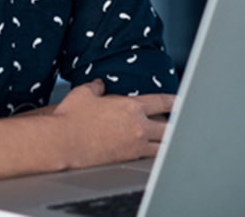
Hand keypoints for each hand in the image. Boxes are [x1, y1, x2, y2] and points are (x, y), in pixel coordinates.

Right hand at [50, 79, 172, 167]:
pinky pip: (150, 157)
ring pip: (163, 146)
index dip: (174, 101)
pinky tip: (155, 155)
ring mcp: (135, 145)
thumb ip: (95, 87)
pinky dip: (155, 155)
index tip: (181, 102)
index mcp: (130, 106)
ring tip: (172, 142)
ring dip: (168, 143)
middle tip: (181, 125)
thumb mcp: (83, 94)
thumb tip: (99, 84)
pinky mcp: (128, 159)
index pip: (161, 102)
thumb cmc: (70, 117)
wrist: (63, 142)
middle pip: (169, 127)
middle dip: (176, 125)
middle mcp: (138, 126)